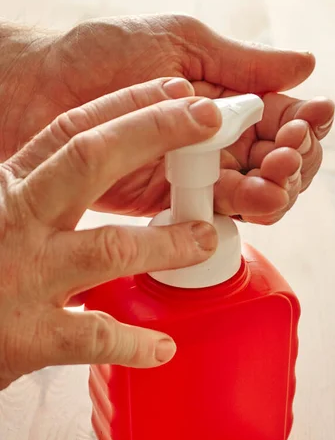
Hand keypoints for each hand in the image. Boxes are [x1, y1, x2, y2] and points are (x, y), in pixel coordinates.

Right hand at [0, 80, 220, 389]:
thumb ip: (32, 197)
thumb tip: (89, 173)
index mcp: (6, 190)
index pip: (70, 132)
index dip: (127, 108)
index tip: (173, 94)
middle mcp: (13, 221)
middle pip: (90, 161)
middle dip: (154, 133)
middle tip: (208, 122)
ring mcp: (22, 277)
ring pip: (108, 249)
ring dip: (166, 242)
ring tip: (204, 239)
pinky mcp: (26, 336)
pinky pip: (94, 336)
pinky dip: (134, 343)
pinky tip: (163, 345)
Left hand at [1, 15, 333, 223]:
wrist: (36, 94)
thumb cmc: (99, 56)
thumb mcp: (179, 44)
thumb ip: (243, 63)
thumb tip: (306, 65)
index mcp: (225, 100)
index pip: (284, 120)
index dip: (306, 126)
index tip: (309, 123)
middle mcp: (215, 141)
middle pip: (278, 163)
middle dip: (294, 162)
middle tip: (286, 156)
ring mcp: (194, 175)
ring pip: (255, 195)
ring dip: (275, 191)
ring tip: (269, 181)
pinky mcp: (169, 205)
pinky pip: (217, 216)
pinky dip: (240, 213)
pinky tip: (246, 202)